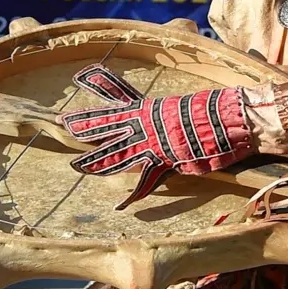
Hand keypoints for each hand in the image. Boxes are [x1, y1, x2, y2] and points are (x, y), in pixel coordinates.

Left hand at [60, 65, 252, 208]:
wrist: (224, 120)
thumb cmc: (209, 111)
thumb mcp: (182, 107)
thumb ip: (167, 111)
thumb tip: (166, 111)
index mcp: (147, 108)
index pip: (115, 97)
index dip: (95, 90)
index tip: (78, 83)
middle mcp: (143, 124)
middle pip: (106, 124)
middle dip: (84, 126)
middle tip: (63, 124)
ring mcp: (149, 143)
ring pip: (116, 153)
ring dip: (96, 161)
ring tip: (77, 166)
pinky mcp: (161, 161)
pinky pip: (143, 182)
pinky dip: (133, 196)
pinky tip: (121, 205)